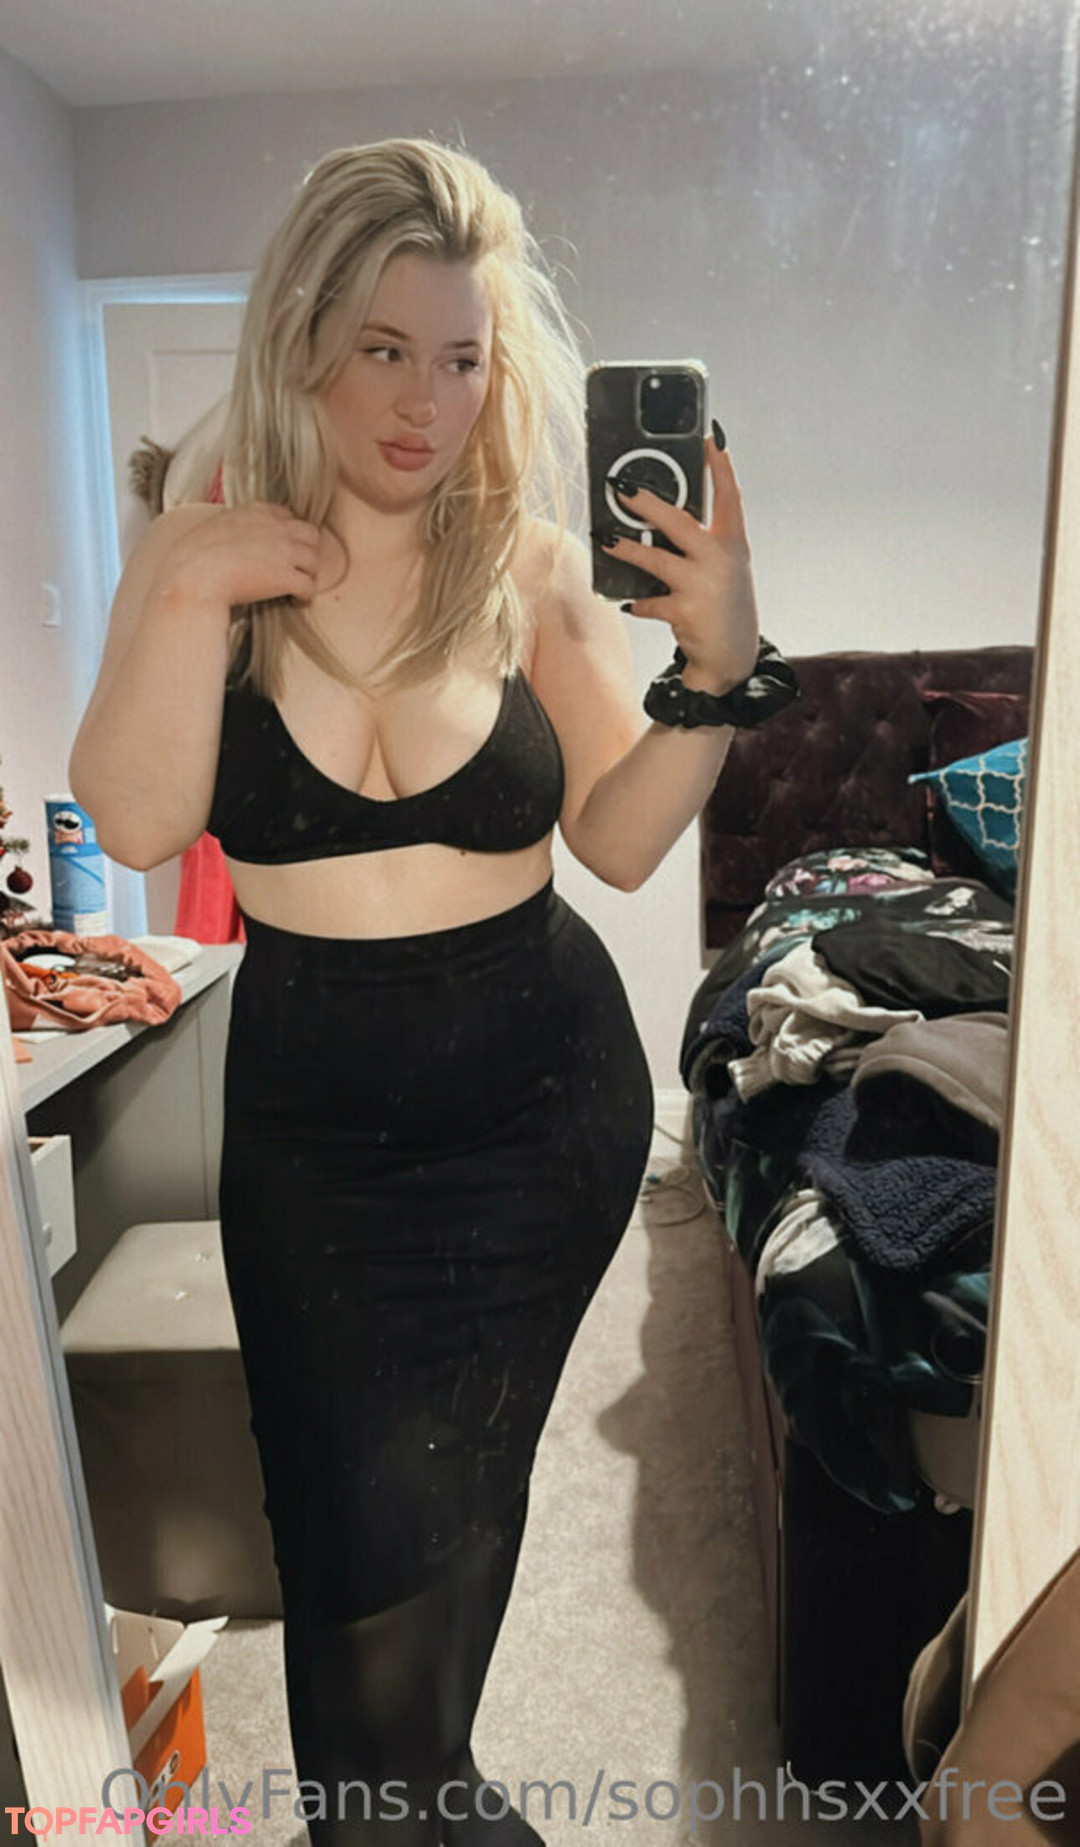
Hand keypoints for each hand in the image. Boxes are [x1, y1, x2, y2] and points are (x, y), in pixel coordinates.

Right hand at [152, 501, 324, 609]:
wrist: (194, 578)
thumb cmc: (193, 557)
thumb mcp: (213, 526)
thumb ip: (231, 526)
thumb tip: (230, 538)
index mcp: (256, 512)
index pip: (287, 515)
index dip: (289, 533)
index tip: (284, 546)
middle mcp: (276, 528)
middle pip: (311, 534)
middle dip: (308, 550)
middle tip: (299, 566)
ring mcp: (284, 552)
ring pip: (315, 559)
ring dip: (309, 572)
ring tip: (299, 583)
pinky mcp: (286, 578)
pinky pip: (309, 586)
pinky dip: (305, 594)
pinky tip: (297, 599)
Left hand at [605, 431, 759, 693]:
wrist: (732, 658)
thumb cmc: (722, 604)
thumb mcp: (724, 567)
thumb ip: (699, 541)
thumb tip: (657, 515)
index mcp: (733, 543)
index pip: (729, 495)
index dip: (720, 464)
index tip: (709, 436)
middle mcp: (721, 560)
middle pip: (679, 522)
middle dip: (648, 503)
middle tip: (621, 488)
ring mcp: (702, 586)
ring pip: (655, 560)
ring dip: (626, 549)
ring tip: (606, 539)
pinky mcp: (684, 612)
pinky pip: (648, 601)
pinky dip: (636, 601)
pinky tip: (628, 601)